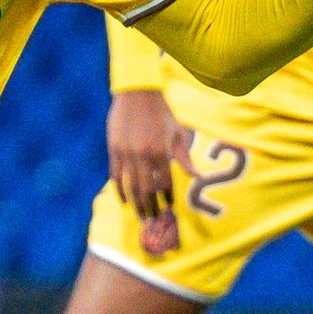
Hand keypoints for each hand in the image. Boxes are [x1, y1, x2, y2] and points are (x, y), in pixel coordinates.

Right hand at [107, 88, 193, 225]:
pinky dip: (120, 190)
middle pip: (147, 190)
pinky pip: (116, 176)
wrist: (137, 93)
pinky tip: (124, 201)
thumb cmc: (161, 112)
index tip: (169, 208)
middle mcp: (144, 156)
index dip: (167, 198)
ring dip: (136, 204)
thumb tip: (198, 176)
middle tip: (154, 220)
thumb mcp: (177, 133)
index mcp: (161, 152)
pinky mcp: (114, 150)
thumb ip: (184, 157)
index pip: (165, 183)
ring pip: (131, 186)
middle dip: (151, 207)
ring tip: (140, 215)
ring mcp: (127, 154)